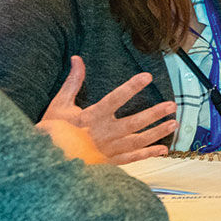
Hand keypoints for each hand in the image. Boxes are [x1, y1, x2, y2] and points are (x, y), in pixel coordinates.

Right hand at [40, 56, 176, 164]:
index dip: (131, 87)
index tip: (147, 77)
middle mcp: (103, 133)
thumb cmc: (52, 130)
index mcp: (92, 116)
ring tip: (174, 124)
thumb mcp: (60, 103)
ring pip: (137, 141)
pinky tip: (163, 149)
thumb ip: (73, 82)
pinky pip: (132, 158)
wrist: (47, 160)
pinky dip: (148, 154)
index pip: (115, 98)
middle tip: (172, 106)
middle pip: (133, 123)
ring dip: (157, 132)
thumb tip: (77, 59)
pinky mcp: (109, 162)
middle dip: (154, 114)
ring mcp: (108, 149)